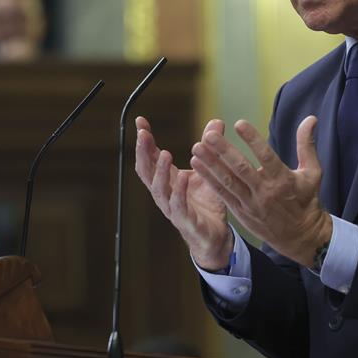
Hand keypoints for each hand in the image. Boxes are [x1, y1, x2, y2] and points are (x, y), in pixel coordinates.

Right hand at [133, 116, 231, 269]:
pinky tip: (182, 177)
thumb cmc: (206, 203)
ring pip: (159, 189)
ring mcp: (172, 208)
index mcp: (168, 179)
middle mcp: (165, 193)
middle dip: (143, 152)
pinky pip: (178, 206)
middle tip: (143, 134)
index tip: (140, 121)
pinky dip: (178, 191)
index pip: (150, 157)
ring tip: (164, 153)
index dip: (144, 141)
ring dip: (159, 170)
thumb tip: (217, 122)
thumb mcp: (208, 170)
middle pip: (146, 172)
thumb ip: (209, 148)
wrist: (215, 236)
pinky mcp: (185, 221)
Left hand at [191, 115, 331, 267]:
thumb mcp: (312, 172)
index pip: (266, 157)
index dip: (253, 140)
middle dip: (224, 151)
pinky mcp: (240, 211)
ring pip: (228, 181)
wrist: (299, 236)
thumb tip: (311, 118)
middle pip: (241, 169)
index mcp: (283, 180)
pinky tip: (197, 164)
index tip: (239, 123)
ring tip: (196, 147)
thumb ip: (307, 144)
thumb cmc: (306, 199)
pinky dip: (209, 179)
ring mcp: (250, 203)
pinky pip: (222, 193)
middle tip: (209, 135)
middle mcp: (265, 192)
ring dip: (210, 164)